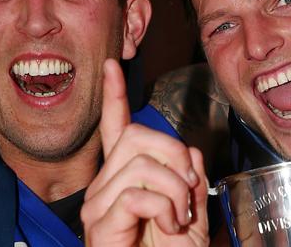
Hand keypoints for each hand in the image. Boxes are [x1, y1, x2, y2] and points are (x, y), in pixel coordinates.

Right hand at [81, 59, 208, 246]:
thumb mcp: (190, 210)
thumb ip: (187, 176)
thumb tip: (189, 152)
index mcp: (124, 177)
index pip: (116, 126)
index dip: (115, 95)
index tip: (112, 65)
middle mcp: (104, 185)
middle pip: (138, 134)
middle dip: (175, 155)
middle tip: (187, 190)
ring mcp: (99, 204)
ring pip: (142, 162)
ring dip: (176, 189)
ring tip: (178, 217)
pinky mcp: (101, 223)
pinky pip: (139, 192)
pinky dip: (166, 207)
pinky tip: (169, 226)